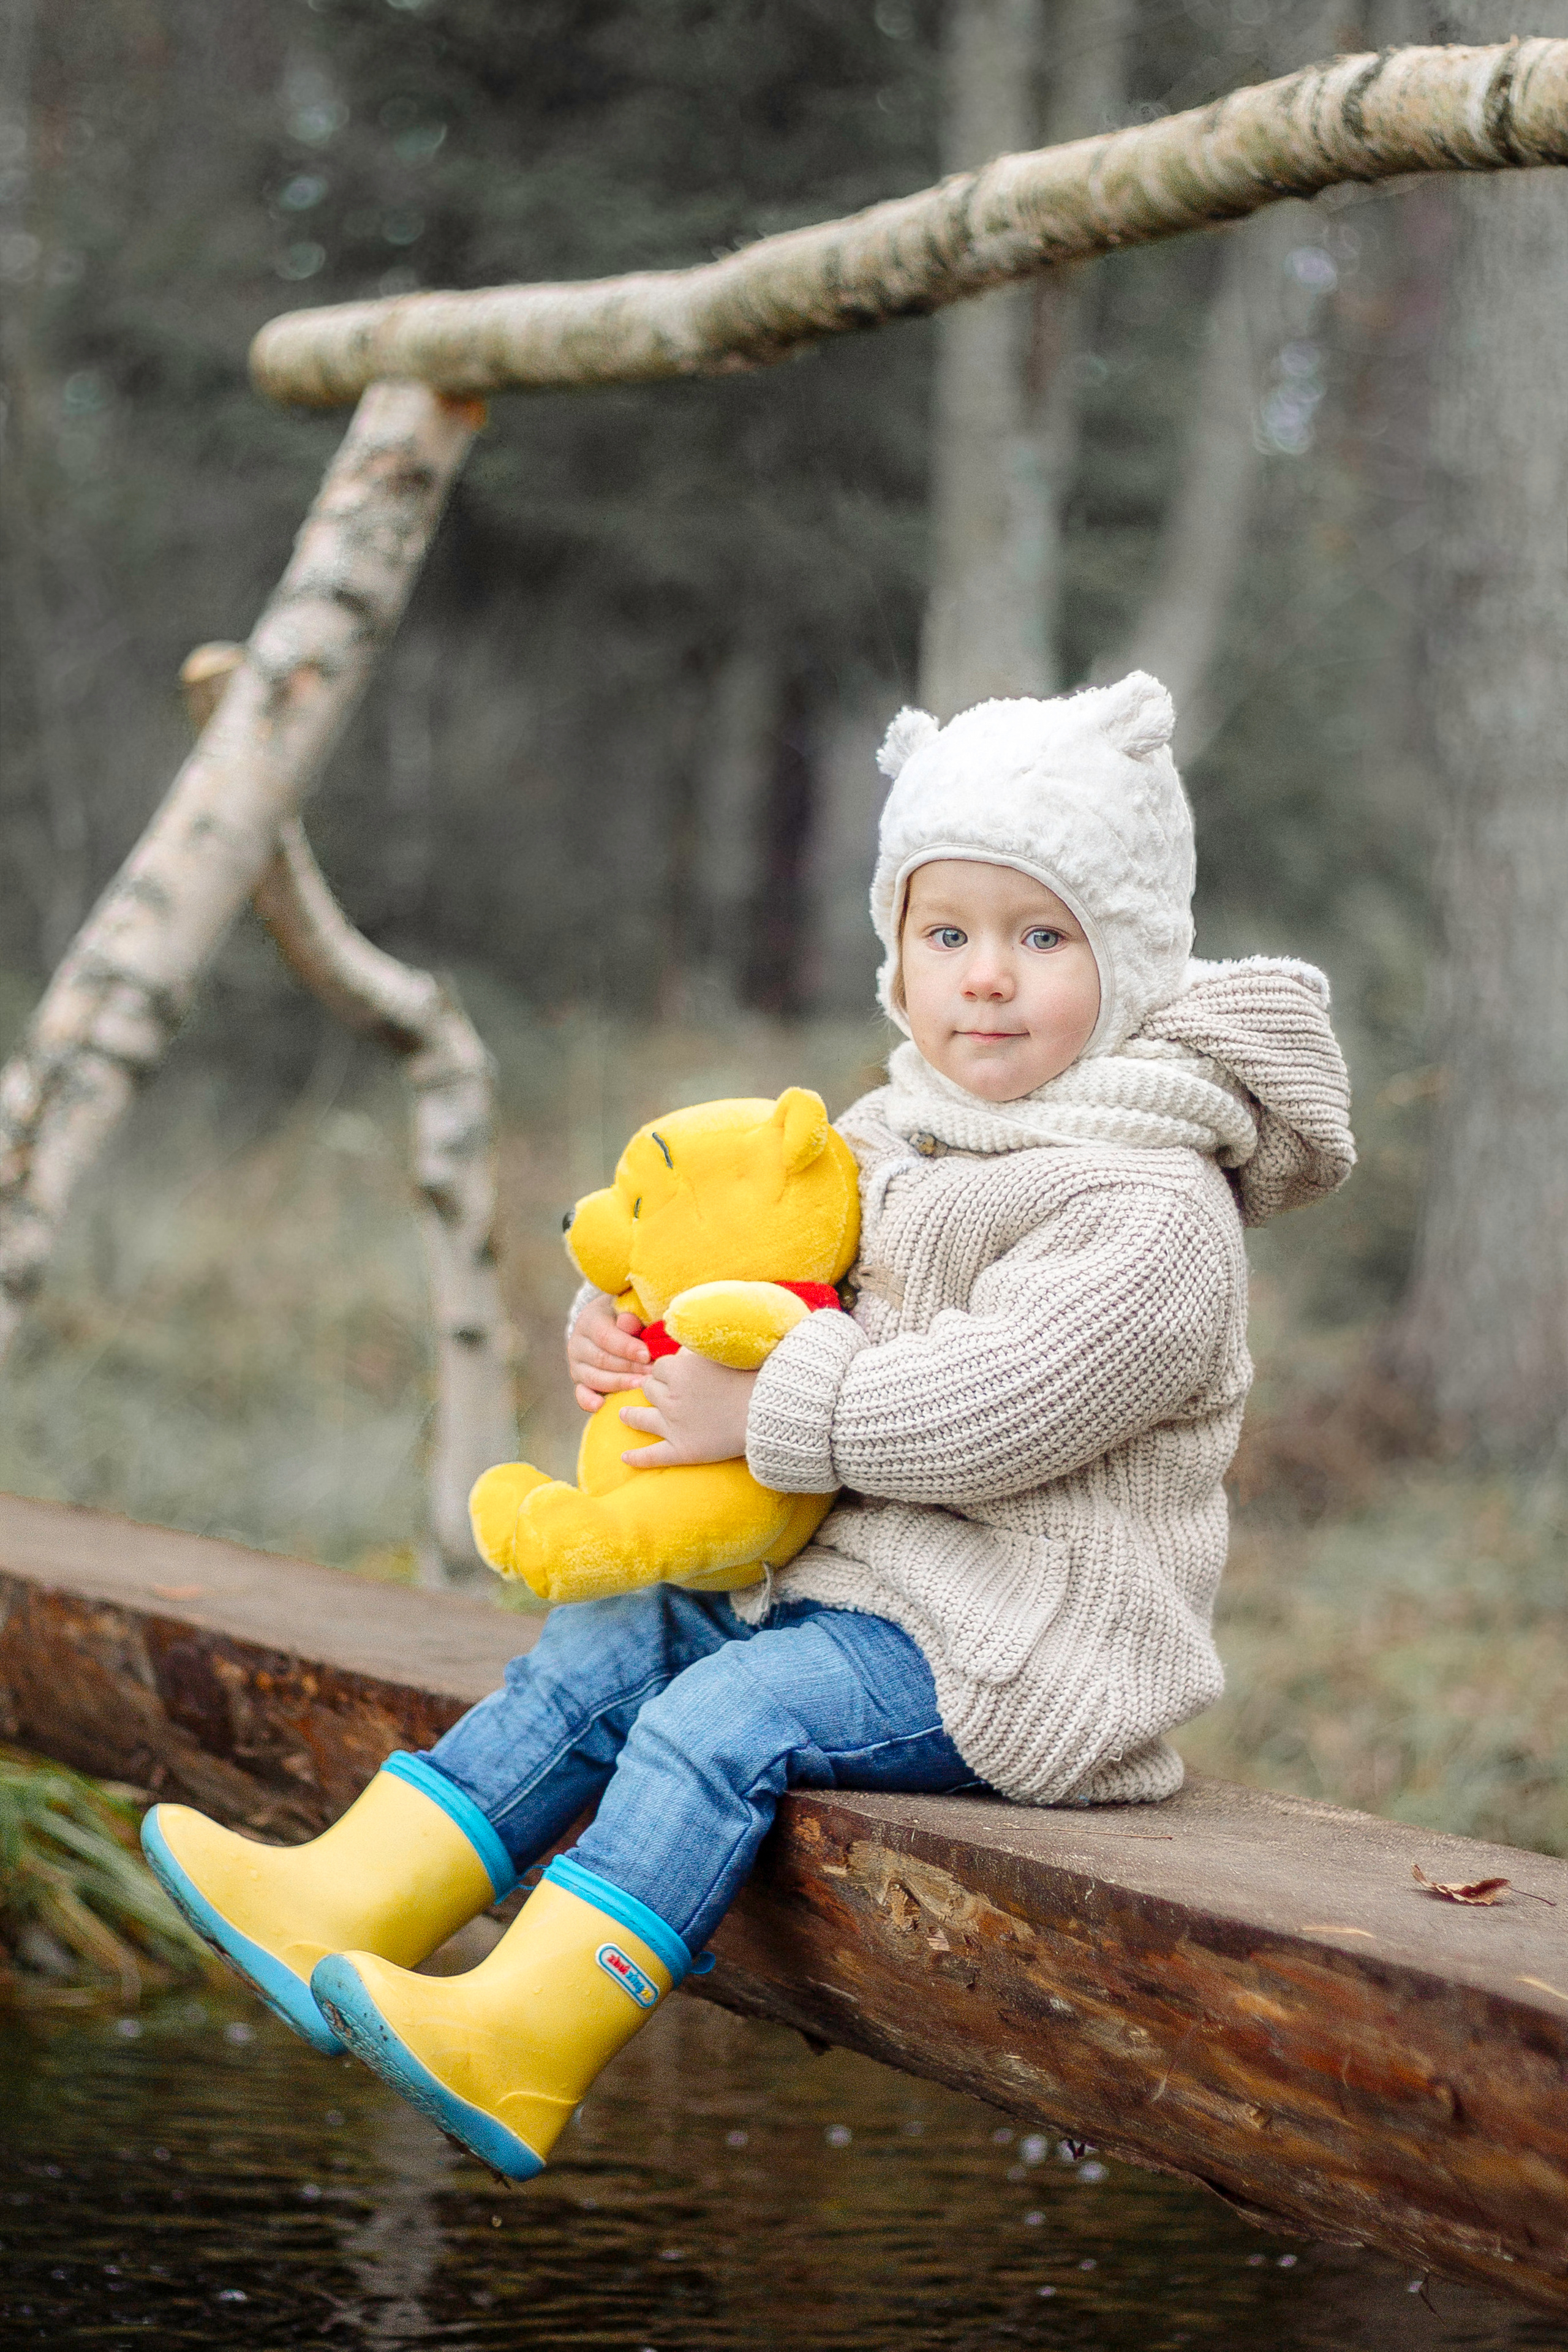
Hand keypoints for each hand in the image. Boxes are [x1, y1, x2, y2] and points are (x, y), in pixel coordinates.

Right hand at [567, 1292, 649, 1413]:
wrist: (609, 1324)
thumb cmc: (626, 1316)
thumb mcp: (628, 1308)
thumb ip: (630, 1315)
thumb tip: (629, 1322)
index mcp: (589, 1321)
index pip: (606, 1337)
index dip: (627, 1347)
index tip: (647, 1354)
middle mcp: (578, 1343)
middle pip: (602, 1359)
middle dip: (629, 1367)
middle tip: (652, 1373)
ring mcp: (576, 1364)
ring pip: (595, 1377)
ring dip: (620, 1383)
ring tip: (641, 1385)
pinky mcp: (579, 1382)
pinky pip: (581, 1394)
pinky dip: (588, 1401)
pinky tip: (600, 1405)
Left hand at [619, 1348, 757, 1467]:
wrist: (767, 1409)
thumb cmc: (750, 1376)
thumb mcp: (719, 1354)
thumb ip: (695, 1351)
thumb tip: (679, 1351)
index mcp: (679, 1372)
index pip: (659, 1367)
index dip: (667, 1370)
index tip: (676, 1373)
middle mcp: (670, 1398)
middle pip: (649, 1389)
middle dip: (654, 1388)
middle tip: (661, 1391)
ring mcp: (673, 1426)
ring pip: (641, 1417)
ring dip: (631, 1415)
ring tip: (623, 1414)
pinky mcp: (683, 1450)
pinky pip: (653, 1455)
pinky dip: (638, 1457)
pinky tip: (625, 1457)